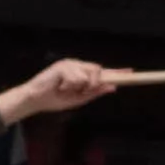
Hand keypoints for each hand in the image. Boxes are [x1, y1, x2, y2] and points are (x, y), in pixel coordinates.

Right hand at [0, 59, 127, 123]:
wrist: (34, 101)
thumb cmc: (54, 100)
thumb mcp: (78, 99)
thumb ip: (94, 92)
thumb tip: (113, 87)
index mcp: (82, 73)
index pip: (102, 71)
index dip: (116, 72)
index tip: (130, 72)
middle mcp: (77, 65)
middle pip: (98, 70)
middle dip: (94, 84)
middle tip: (78, 92)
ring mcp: (70, 64)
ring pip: (88, 75)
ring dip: (79, 87)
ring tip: (63, 90)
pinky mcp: (63, 66)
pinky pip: (77, 78)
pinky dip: (69, 86)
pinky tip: (59, 87)